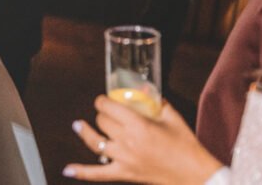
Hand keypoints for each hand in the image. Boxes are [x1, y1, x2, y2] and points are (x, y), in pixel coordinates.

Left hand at [63, 95, 221, 184]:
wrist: (195, 175)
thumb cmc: (185, 144)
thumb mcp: (171, 116)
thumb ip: (155, 99)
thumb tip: (144, 87)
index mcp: (138, 125)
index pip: (109, 107)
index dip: (104, 101)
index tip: (106, 99)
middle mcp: (127, 142)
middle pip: (102, 123)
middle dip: (103, 114)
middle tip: (108, 112)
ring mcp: (124, 160)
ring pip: (95, 143)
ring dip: (85, 132)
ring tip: (78, 125)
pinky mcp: (125, 174)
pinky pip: (98, 173)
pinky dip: (82, 171)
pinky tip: (67, 169)